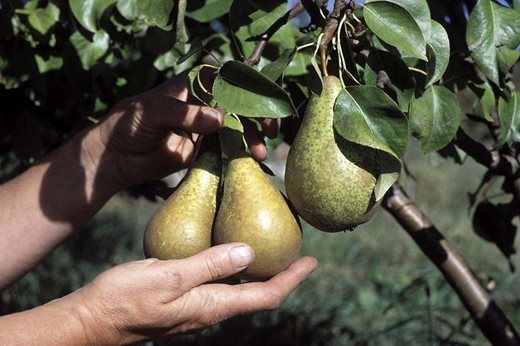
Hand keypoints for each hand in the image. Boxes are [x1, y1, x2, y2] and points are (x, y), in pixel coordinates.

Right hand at [67, 244, 316, 344]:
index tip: (312, 261)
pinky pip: (219, 283)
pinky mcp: (183, 299)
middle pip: (257, 294)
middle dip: (281, 274)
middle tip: (296, 251)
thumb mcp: (169, 277)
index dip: (291, 279)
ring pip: (240, 289)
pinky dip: (234, 267)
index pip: (265, 296)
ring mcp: (196, 306)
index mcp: (212, 306)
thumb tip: (249, 253)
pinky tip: (228, 250)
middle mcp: (210, 309)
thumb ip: (209, 265)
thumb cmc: (126, 299)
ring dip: (259, 271)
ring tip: (270, 248)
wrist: (92, 321)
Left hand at [93, 71, 278, 188]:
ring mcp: (204, 128)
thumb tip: (220, 119)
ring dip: (251, 139)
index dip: (247, 89)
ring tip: (259, 153)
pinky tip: (250, 161)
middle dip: (256, 116)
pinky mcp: (202, 150)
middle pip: (238, 106)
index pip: (226, 80)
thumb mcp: (154, 112)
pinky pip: (226, 150)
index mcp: (193, 85)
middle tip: (270, 130)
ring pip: (236, 129)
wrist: (115, 157)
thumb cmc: (128, 123)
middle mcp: (203, 104)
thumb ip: (186, 115)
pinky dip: (239, 154)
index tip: (260, 103)